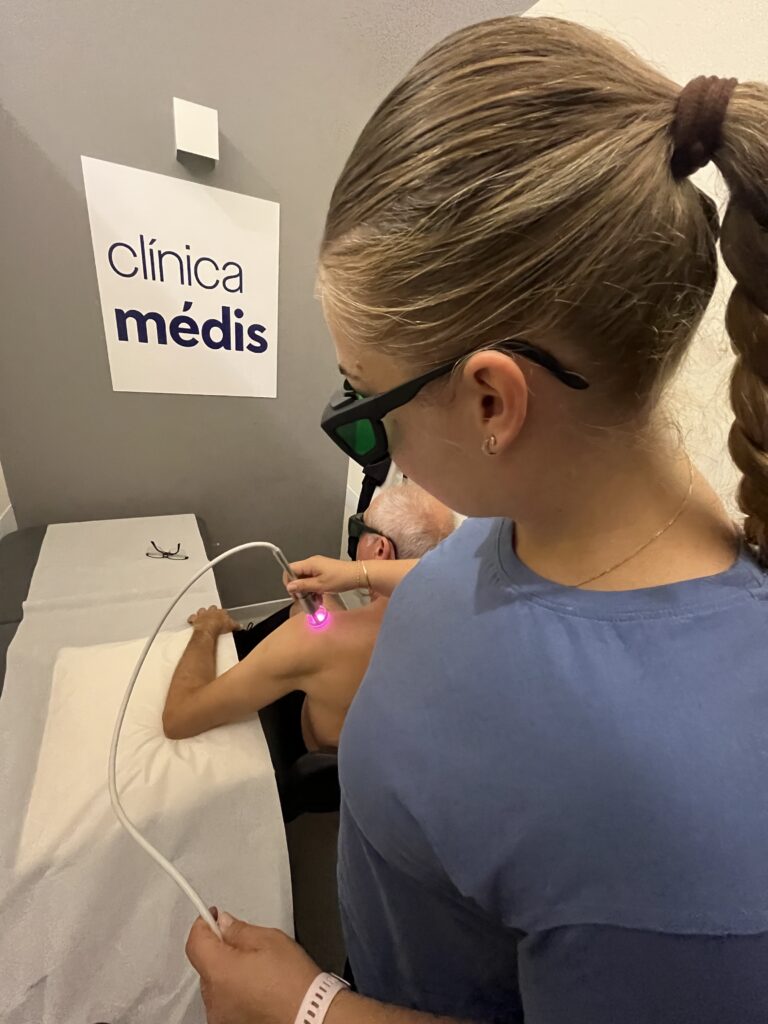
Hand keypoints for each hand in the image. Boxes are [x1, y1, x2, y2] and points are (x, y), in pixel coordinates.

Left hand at [186, 911, 320, 1023]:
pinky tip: (257, 987)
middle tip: (246, 944)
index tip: (214, 916)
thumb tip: (224, 924)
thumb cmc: (294, 982)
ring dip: (227, 972)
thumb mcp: (269, 940)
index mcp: (220, 972)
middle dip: (220, 949)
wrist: (311, 1015)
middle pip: (205, 963)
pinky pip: (223, 1001)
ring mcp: (219, 1016)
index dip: (204, 924)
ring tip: (257, 970)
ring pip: (215, 983)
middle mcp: (214, 998)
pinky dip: (234, 991)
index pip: (195, 942)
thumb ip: (239, 930)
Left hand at [188, 606, 240, 636]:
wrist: (208, 630)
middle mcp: (211, 611)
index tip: (224, 617)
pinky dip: (192, 619)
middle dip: (213, 610)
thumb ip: (236, 625)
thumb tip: (240, 626)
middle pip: (212, 608)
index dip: (224, 614)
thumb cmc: (218, 627)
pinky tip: (192, 620)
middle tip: (214, 615)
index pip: (223, 611)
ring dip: (202, 612)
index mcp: (220, 612)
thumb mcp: (232, 626)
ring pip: (202, 610)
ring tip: (203, 616)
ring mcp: (203, 614)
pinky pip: (192, 617)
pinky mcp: (195, 619)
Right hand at [284, 556, 356, 596]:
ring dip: (307, 591)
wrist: (358, 575)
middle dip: (299, 589)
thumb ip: (303, 586)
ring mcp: (318, 567)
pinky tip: (319, 597)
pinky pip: (313, 580)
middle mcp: (312, 563)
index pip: (290, 569)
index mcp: (310, 563)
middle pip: (297, 575)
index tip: (294, 593)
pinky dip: (314, 589)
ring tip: (314, 601)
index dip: (289, 581)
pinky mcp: (323, 571)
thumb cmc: (341, 578)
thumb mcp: (320, 585)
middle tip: (304, 599)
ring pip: (305, 579)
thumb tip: (290, 587)